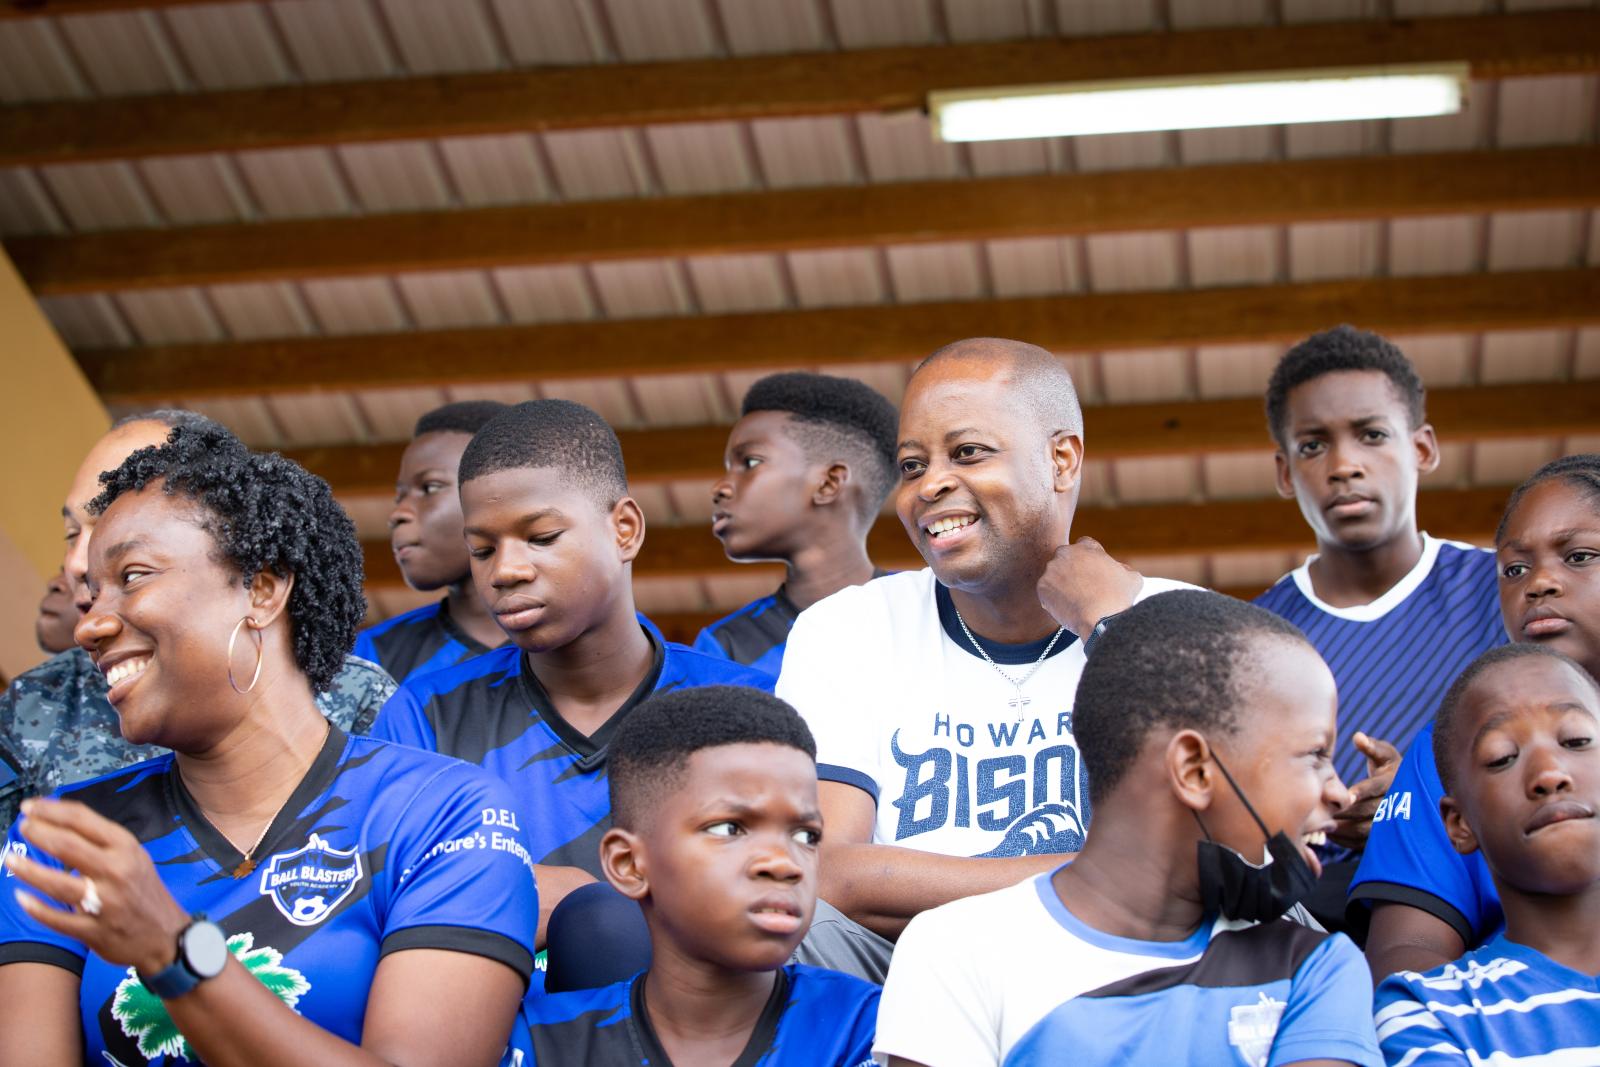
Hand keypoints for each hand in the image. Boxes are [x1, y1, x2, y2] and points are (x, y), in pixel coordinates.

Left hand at [6, 798, 189, 976]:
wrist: (165, 935)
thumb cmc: (144, 891)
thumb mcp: (134, 857)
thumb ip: (102, 842)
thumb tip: (60, 824)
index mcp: (126, 847)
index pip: (82, 819)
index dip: (51, 810)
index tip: (30, 806)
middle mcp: (116, 870)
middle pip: (67, 845)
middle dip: (38, 833)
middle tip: (22, 826)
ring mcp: (105, 902)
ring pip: (57, 883)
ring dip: (28, 869)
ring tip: (9, 858)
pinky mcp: (94, 930)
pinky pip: (58, 918)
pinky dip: (37, 908)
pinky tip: (21, 897)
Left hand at [1036, 537, 1143, 637]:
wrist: (1100, 622)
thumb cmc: (1118, 599)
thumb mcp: (1132, 577)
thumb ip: (1122, 568)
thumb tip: (1118, 570)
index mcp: (1087, 547)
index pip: (1084, 544)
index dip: (1089, 558)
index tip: (1092, 571)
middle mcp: (1066, 553)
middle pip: (1066, 557)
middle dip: (1072, 568)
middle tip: (1081, 585)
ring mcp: (1051, 569)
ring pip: (1055, 574)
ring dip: (1062, 583)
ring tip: (1074, 600)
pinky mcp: (1042, 587)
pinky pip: (1046, 591)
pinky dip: (1054, 598)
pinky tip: (1066, 607)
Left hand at [1329, 732, 1401, 850]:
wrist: (1407, 790)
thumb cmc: (1389, 768)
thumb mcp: (1384, 754)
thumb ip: (1371, 747)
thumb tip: (1358, 737)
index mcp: (1393, 782)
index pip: (1377, 787)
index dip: (1362, 791)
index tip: (1347, 794)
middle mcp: (1396, 804)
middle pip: (1370, 810)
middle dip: (1347, 811)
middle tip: (1325, 810)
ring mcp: (1392, 823)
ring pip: (1367, 829)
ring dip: (1346, 828)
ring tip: (1324, 824)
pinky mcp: (1384, 838)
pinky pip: (1365, 843)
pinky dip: (1348, 841)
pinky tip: (1331, 835)